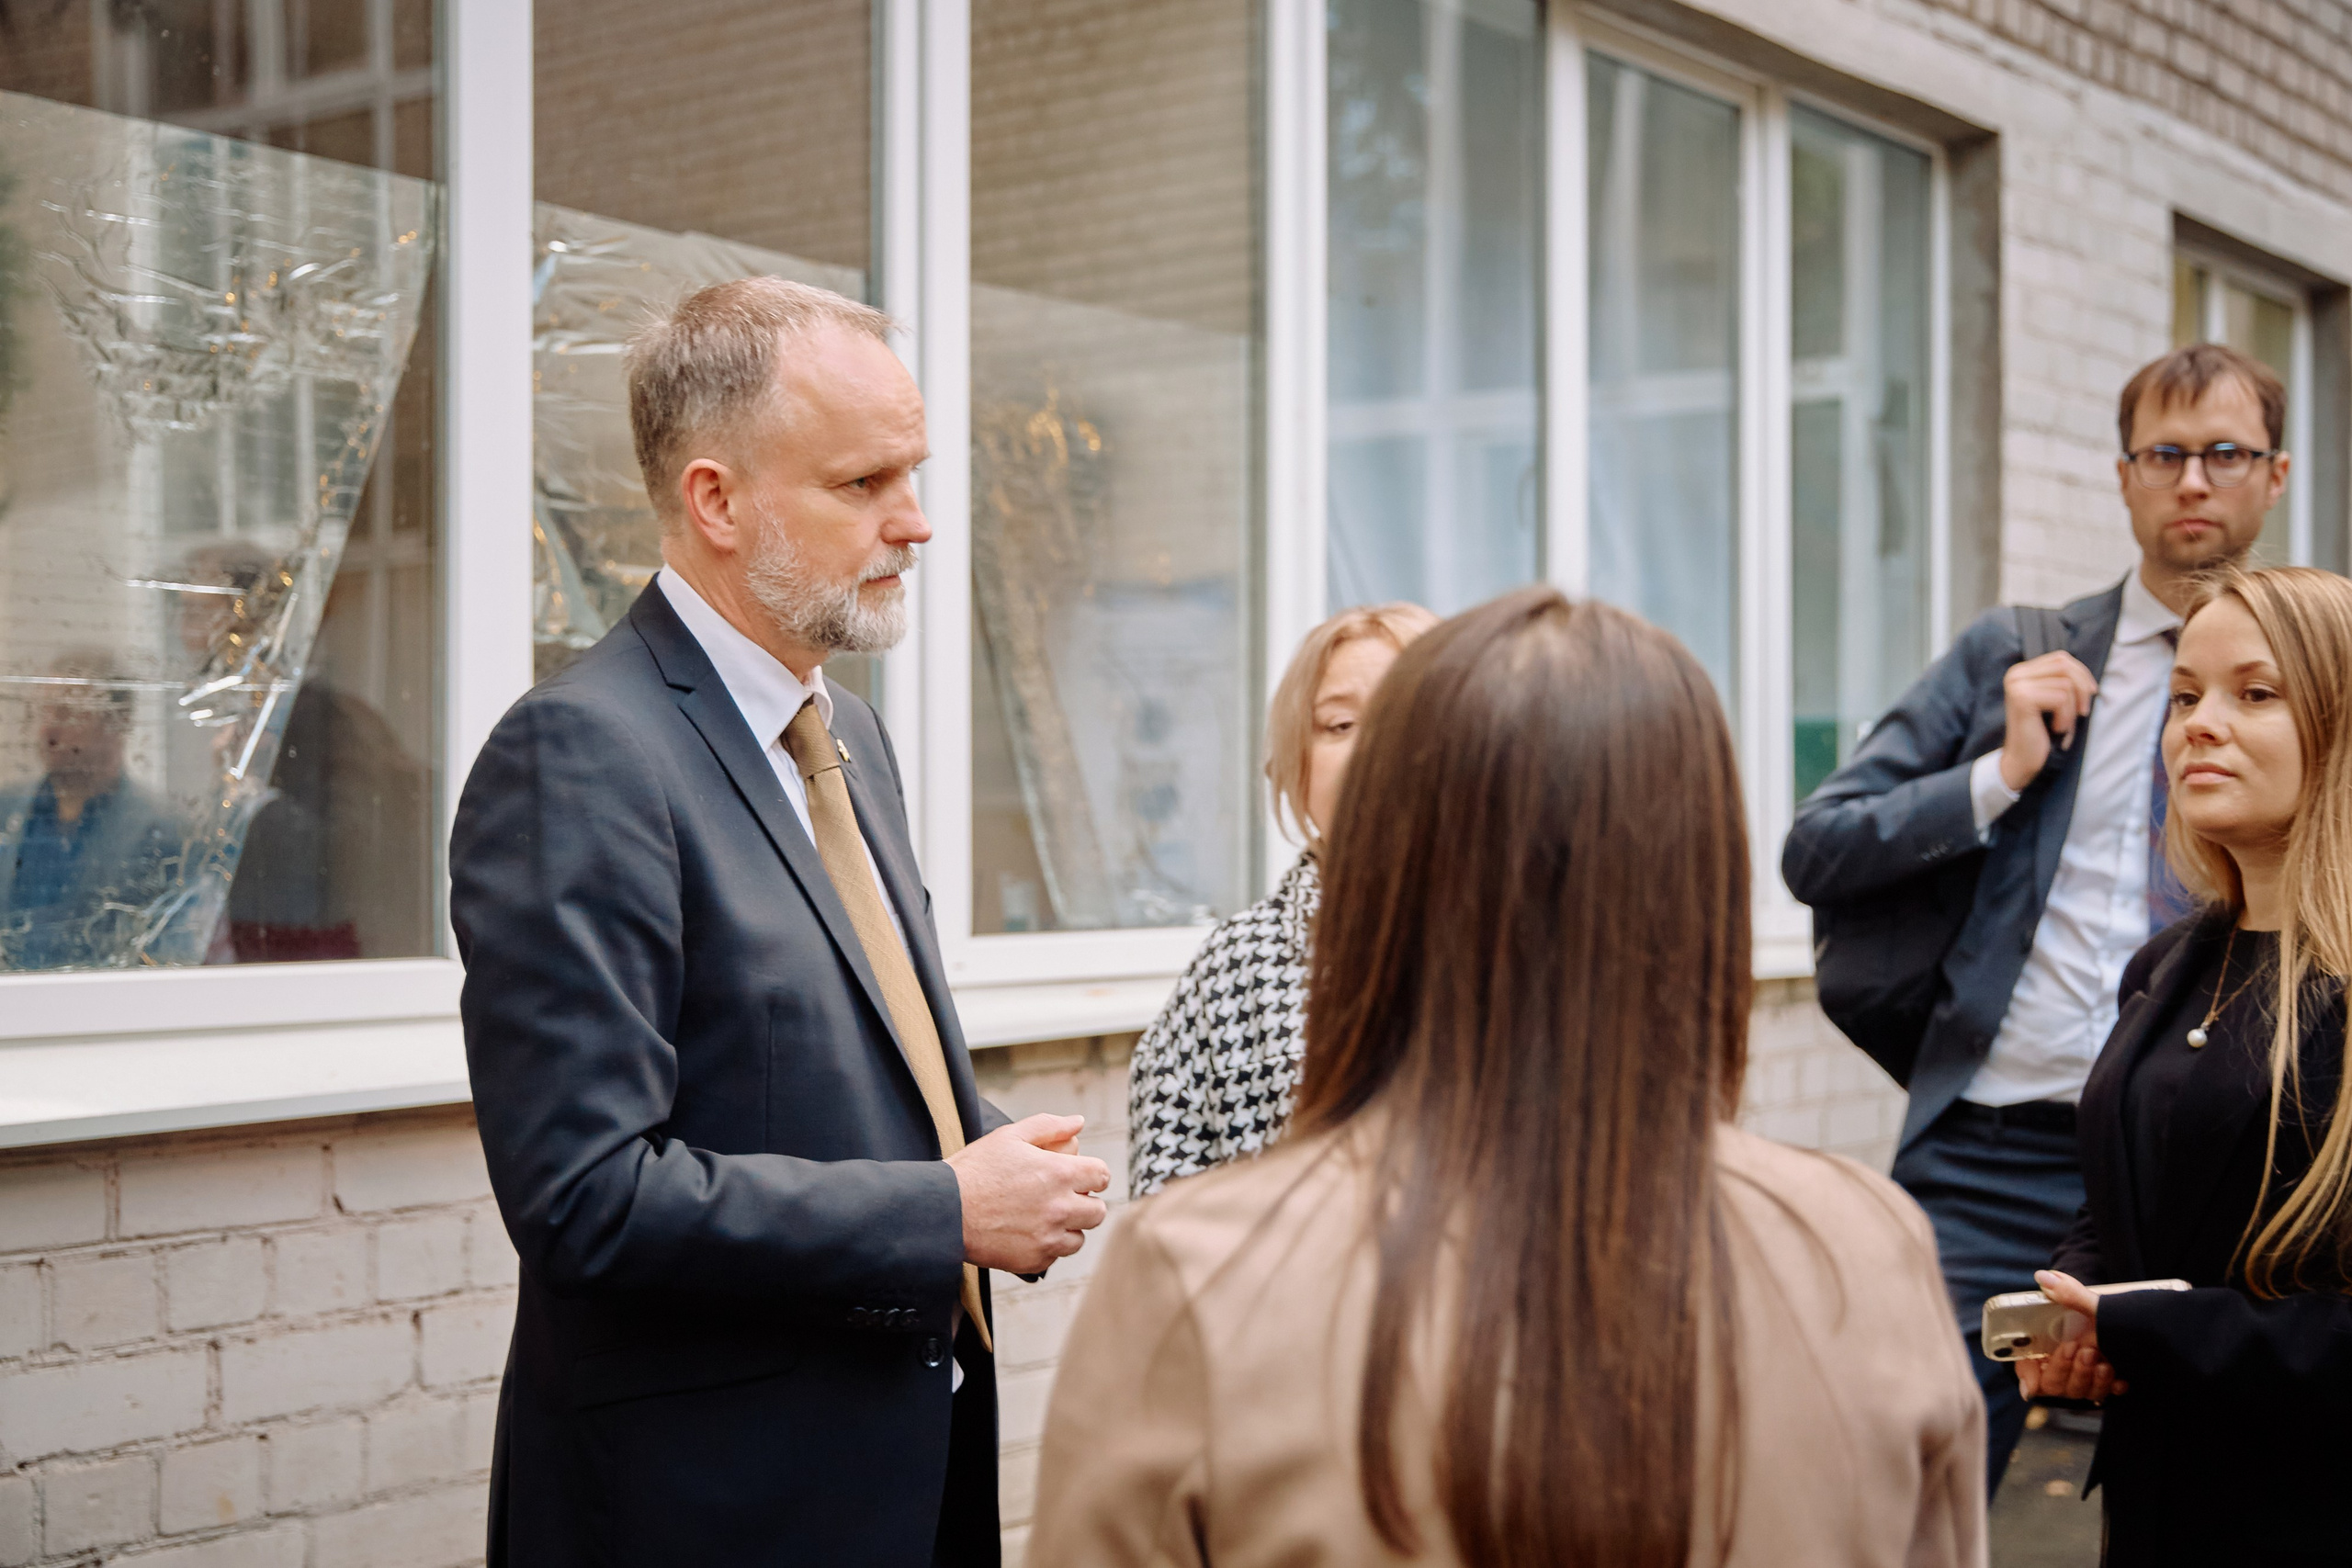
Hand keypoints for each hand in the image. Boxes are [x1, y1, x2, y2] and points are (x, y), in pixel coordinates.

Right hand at [948, 1113, 1111, 1273]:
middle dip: (1085, 1202)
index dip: (1093, 1174)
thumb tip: (1078, 1122)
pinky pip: (1055, 1256)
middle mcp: (1059, 1208)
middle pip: (1098, 1211)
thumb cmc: (975, 1170)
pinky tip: (1025, 1233)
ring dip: (1068, 1228)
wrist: (943, 1211)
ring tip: (1042, 1217)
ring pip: (1080, 1238)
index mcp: (1058, 1173)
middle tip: (1062, 1198)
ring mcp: (1048, 1238)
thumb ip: (1049, 1126)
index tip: (1079, 1176)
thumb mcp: (1010, 1136)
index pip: (1102, 1175)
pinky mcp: (1034, 1261)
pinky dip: (1046, 1247)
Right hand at [1999, 651, 2098, 791]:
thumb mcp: (2052, 699)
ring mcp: (2017, 686)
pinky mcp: (2022, 699)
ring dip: (2072, 708)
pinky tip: (2056, 727)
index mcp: (2021, 672)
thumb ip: (2060, 681)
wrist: (2021, 759)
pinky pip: (2060, 698)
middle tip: (2082, 711)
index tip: (2091, 693)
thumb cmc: (2041, 731)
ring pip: (2065, 684)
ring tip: (2064, 724)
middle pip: (2064, 666)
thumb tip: (2085, 673)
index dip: (2081, 673)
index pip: (2061, 657)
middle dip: (2081, 688)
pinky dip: (2066, 716)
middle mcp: (2015, 675)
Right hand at [2014, 1269, 2128, 1402]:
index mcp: (2044, 1348)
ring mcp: (2081, 1380)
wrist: (2128, 1322)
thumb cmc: (2098, 1313)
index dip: (2027, 1377)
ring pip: (2078, 1392)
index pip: (2026, 1368)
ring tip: (2103, 1362)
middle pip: (2054, 1384)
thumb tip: (2043, 1277)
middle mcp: (2061, 1368)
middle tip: (2083, 1350)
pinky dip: (2111, 1388)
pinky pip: (2104, 1394)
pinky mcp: (2103, 1387)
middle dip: (2066, 1370)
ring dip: (2089, 1379)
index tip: (2032, 1385)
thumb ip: (2066, 1294)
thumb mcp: (2086, 1303)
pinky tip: (2119, 1379)